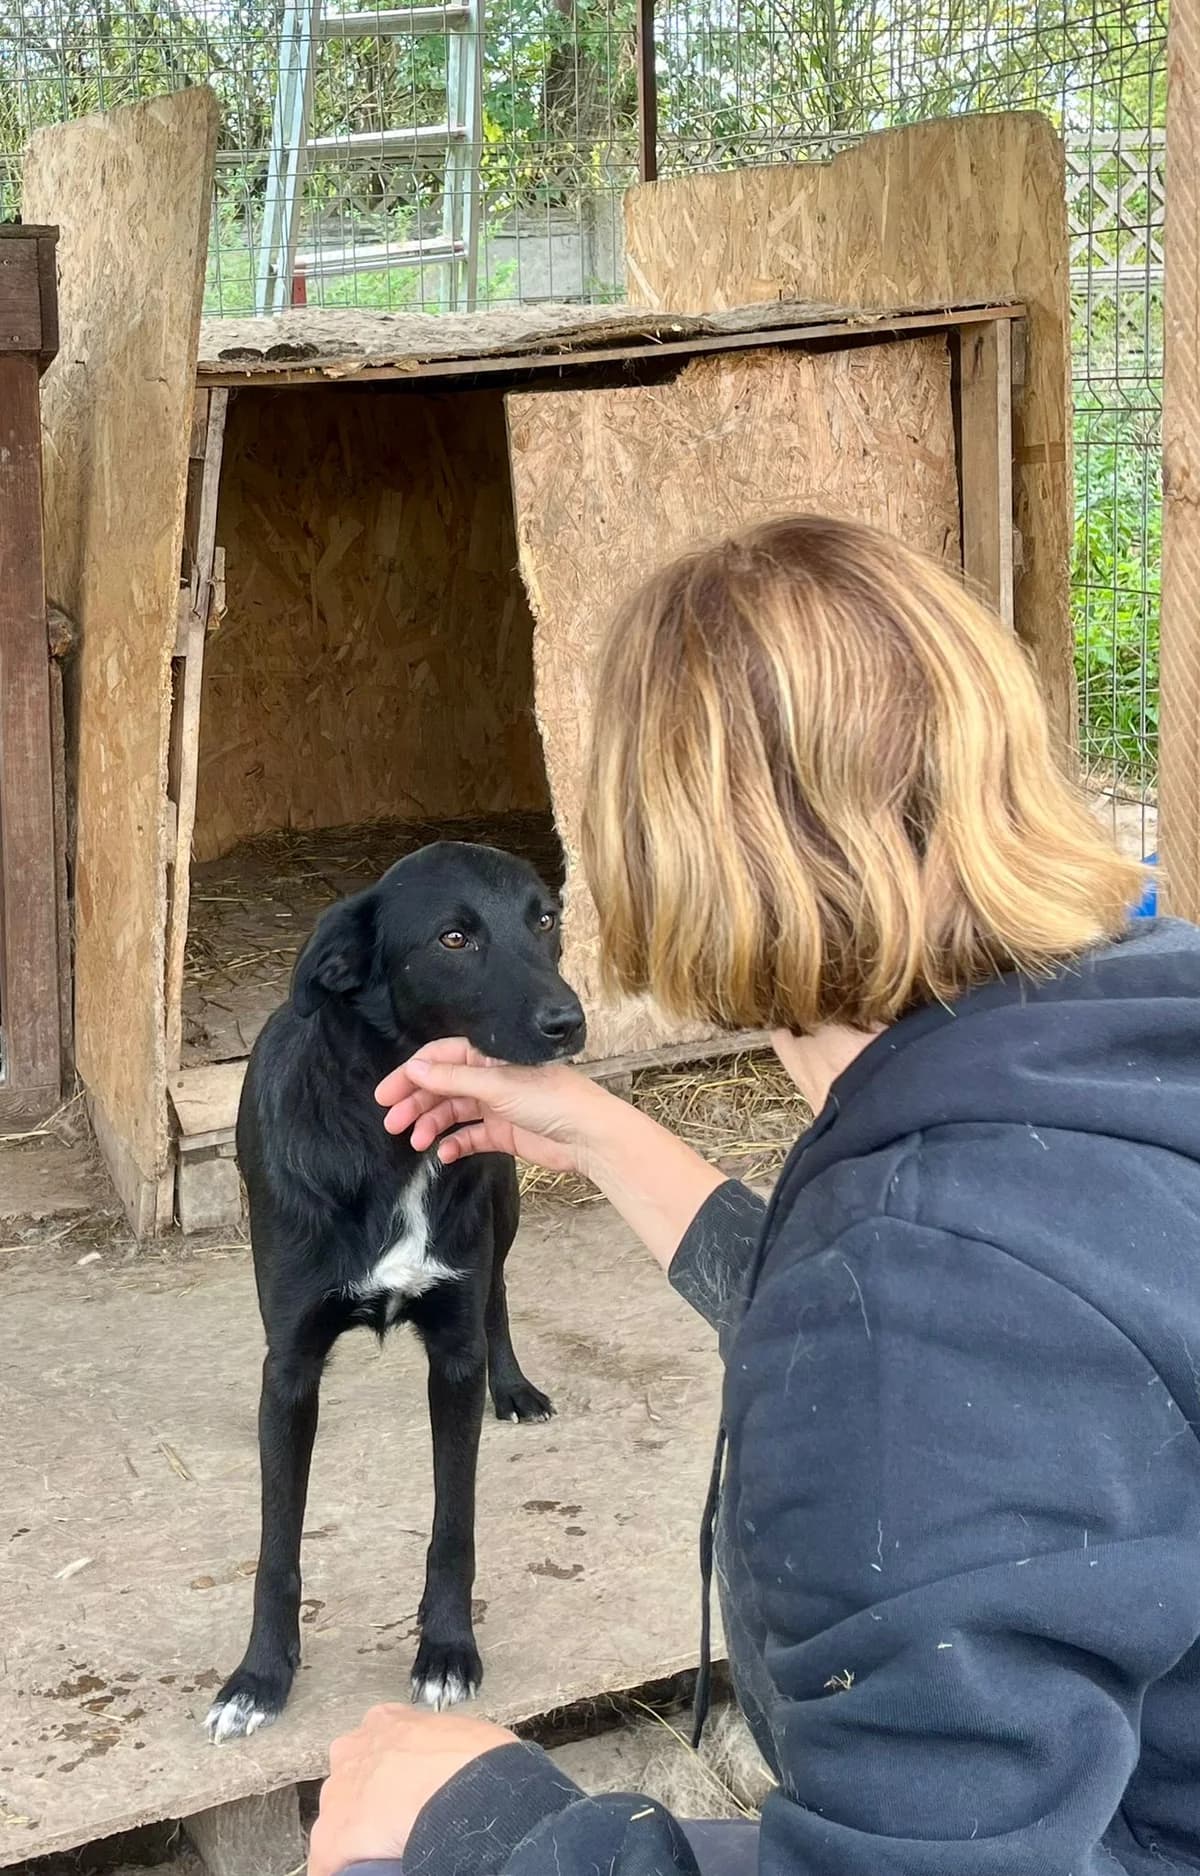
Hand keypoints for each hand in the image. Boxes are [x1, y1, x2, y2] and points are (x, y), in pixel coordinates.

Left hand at [308, 1704, 516, 1875]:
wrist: (466, 1789)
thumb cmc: (476, 1760)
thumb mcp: (461, 1734)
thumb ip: (442, 1746)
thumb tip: (455, 1767)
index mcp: (387, 1721)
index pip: (377, 1746)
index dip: (391, 1771)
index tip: (404, 1787)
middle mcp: (355, 1749)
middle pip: (351, 1780)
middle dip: (369, 1801)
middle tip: (398, 1820)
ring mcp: (339, 1791)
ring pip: (337, 1819)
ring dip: (356, 1835)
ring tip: (385, 1848)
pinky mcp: (333, 1836)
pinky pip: (327, 1860)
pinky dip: (340, 1868)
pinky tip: (356, 1873)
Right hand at [375, 1039, 609, 1176]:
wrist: (588, 1135)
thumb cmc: (550, 1099)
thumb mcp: (497, 1085)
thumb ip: (453, 1078)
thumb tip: (413, 1068)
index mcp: (488, 1056)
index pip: (439, 1060)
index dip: (411, 1075)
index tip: (386, 1095)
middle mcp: (490, 1077)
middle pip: (442, 1087)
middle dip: (415, 1103)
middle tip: (391, 1123)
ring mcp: (496, 1106)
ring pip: (452, 1113)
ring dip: (431, 1125)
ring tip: (416, 1141)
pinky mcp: (503, 1132)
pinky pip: (470, 1136)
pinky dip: (455, 1144)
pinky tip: (443, 1154)